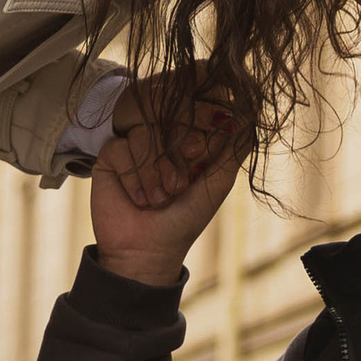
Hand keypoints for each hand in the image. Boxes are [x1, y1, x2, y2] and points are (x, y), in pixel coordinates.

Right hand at [88, 84, 244, 286]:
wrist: (147, 251)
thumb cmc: (186, 219)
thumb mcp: (217, 183)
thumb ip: (234, 149)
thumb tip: (250, 112)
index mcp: (188, 138)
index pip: (193, 109)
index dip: (196, 130)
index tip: (196, 155)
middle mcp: (160, 136)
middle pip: (166, 116)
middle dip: (174, 158)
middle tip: (178, 187)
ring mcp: (134, 143)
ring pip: (142, 131)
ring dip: (154, 172)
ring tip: (158, 200)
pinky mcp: (110, 156)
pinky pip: (120, 147)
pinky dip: (134, 178)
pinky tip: (138, 199)